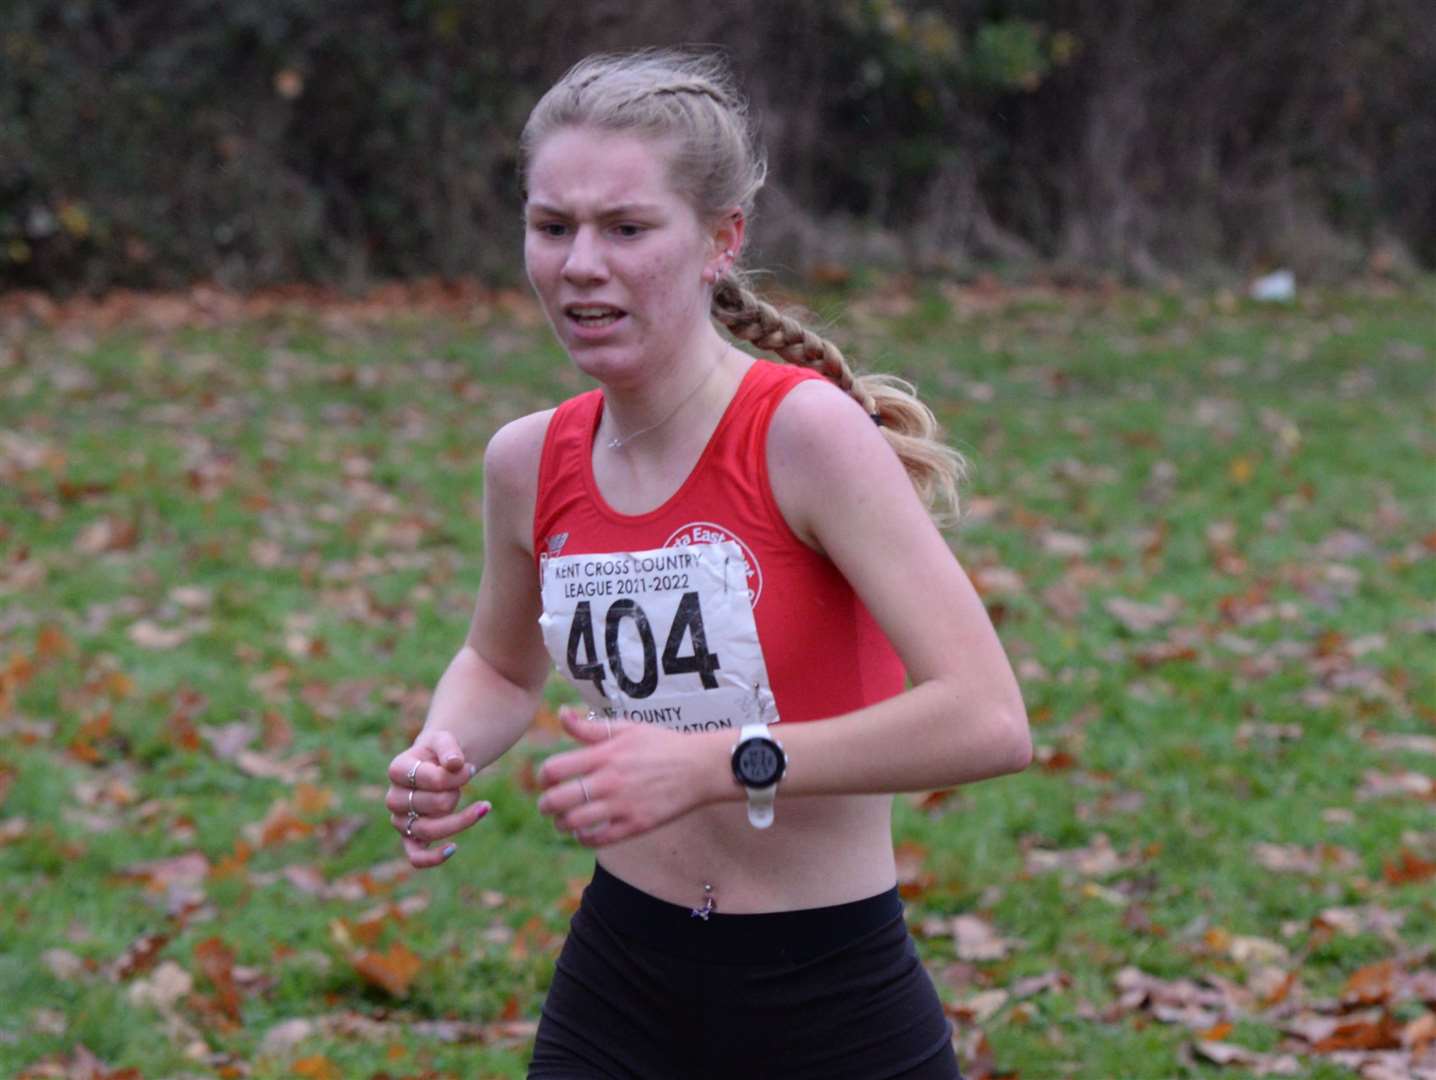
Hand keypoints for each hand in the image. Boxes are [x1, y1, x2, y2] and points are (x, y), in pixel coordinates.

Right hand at [386, 729, 490, 868]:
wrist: (435, 765)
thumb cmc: (438, 752)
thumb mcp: (443, 739)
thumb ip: (448, 748)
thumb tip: (455, 764)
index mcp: (397, 770)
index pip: (431, 779)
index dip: (457, 776)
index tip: (471, 768)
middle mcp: (394, 798)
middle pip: (436, 804)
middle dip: (457, 793)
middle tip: (462, 785)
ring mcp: (401, 820)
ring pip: (430, 831)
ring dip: (461, 820)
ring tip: (481, 808)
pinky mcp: (410, 838)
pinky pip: (416, 857)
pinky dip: (433, 858)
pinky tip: (454, 848)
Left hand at [536, 707, 721, 846]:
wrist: (700, 768)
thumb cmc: (662, 745)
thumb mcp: (626, 728)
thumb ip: (589, 727)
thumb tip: (560, 714)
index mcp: (604, 756)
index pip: (554, 770)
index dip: (543, 777)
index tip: (548, 780)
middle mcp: (609, 781)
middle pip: (557, 800)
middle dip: (545, 805)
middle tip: (548, 804)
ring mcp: (622, 806)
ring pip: (573, 823)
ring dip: (562, 823)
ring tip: (565, 820)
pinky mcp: (635, 825)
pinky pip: (598, 839)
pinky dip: (584, 838)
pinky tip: (585, 831)